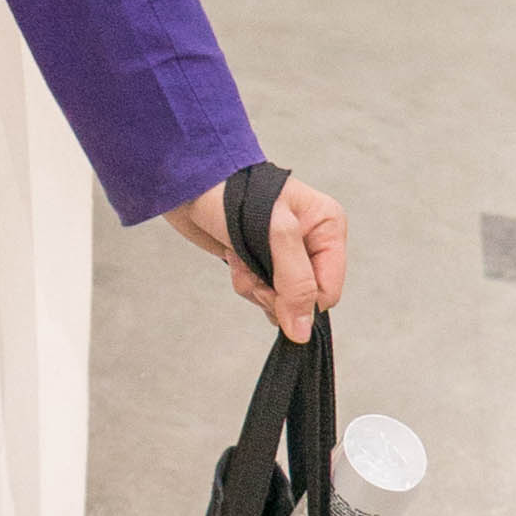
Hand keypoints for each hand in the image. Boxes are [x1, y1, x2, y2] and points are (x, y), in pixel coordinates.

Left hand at [167, 173, 345, 343]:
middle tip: (252, 268)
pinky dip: (243, 280)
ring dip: (254, 286)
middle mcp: (310, 241)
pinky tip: (232, 256)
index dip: (301, 301)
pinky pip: (259, 291)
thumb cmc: (232, 194)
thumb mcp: (274, 234)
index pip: (328, 290)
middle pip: (303, 299)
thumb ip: (295, 283)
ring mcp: (284, 253)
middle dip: (272, 292)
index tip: (271, 291)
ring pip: (279, 299)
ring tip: (240, 256)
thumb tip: (303, 331)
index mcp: (327, 227)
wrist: (187, 183)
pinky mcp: (259, 260)